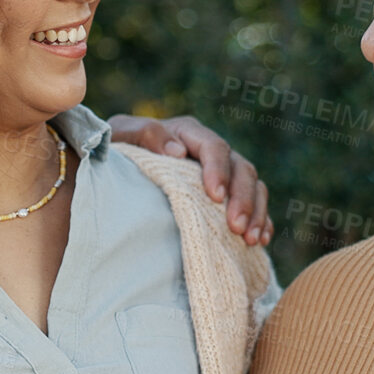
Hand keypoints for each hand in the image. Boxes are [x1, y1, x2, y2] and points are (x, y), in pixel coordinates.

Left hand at [107, 114, 270, 245]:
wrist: (112, 168)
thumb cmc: (114, 150)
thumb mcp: (121, 136)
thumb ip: (145, 134)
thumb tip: (176, 152)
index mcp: (187, 133)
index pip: (214, 147)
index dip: (219, 171)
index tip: (215, 196)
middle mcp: (209, 151)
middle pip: (241, 169)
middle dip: (243, 198)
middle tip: (236, 227)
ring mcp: (222, 173)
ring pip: (254, 187)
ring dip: (256, 212)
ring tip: (250, 239)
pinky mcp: (227, 196)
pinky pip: (255, 206)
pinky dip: (261, 221)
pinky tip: (259, 240)